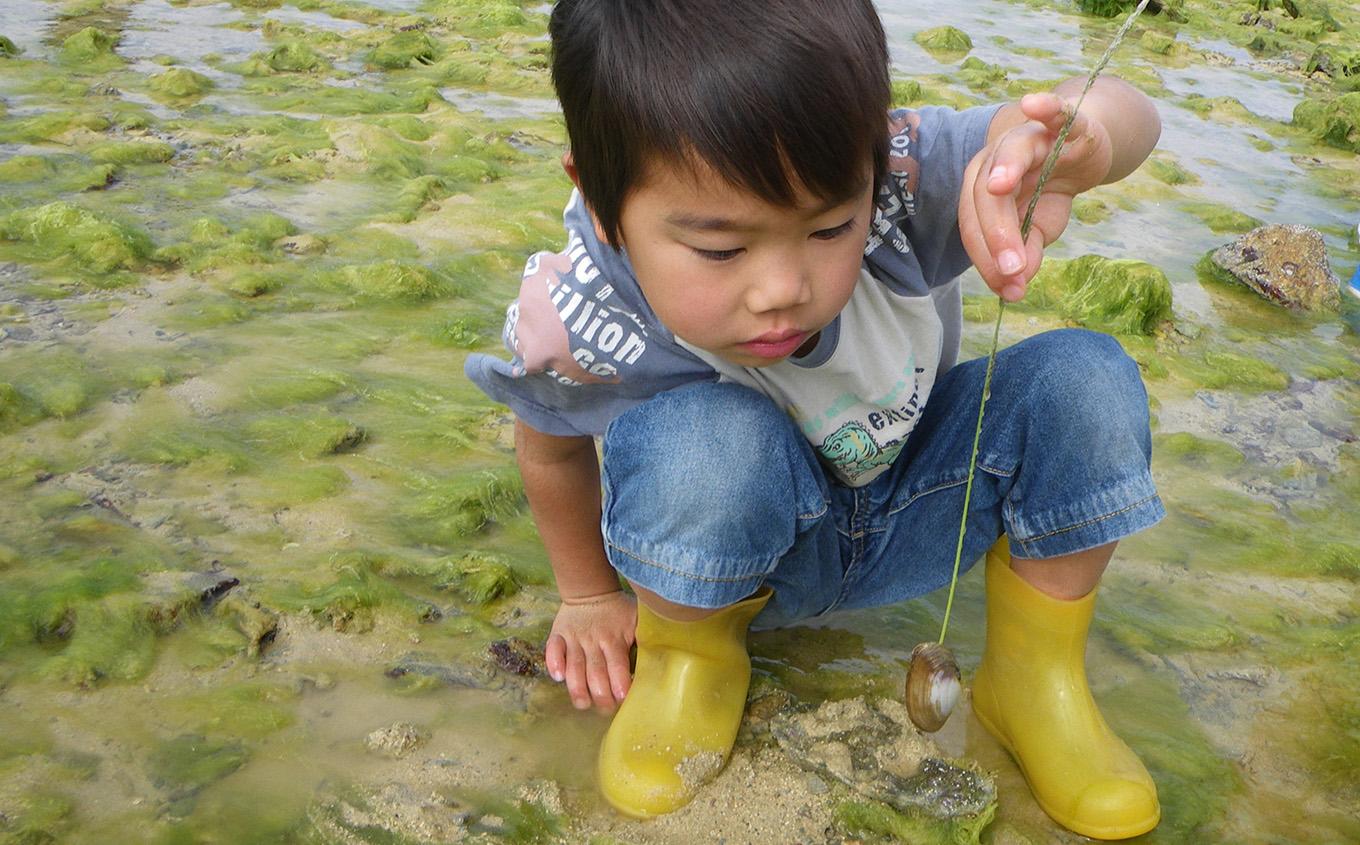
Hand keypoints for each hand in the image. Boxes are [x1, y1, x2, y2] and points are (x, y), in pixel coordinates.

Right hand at [544, 590, 636, 712]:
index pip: (617, 665)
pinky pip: (552, 650)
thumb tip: (660, 660)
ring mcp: (574, 638)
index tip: (623, 698)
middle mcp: (593, 640)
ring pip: (574, 666)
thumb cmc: (618, 612)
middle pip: (595, 672)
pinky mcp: (558, 635)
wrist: (591, 590)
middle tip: (606, 709)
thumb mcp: (637, 620)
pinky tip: (558, 677)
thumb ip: (645, 639)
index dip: (619, 683)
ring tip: (583, 704)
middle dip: (600, 695)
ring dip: (577, 688)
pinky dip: (553, 663)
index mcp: (615, 639)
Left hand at [959, 92, 1113, 301]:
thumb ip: (1025, 253)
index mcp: (980, 189)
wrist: (1082, 153)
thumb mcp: (1038, 229)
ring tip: (1000, 188)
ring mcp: (1029, 139)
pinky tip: (1033, 104)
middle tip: (1013, 270)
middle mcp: (995, 161)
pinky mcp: (1065, 125)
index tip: (1007, 288)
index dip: (987, 258)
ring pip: (1009, 154)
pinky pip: (1055, 113)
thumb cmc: (1049, 192)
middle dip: (997, 234)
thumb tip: (1016, 285)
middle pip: (984, 196)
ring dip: (1005, 169)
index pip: (973, 225)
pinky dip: (1046, 107)